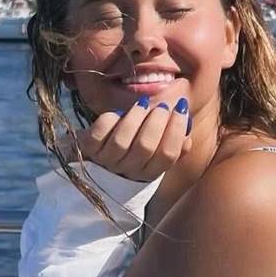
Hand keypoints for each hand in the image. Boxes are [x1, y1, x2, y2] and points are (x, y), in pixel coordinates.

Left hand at [60, 96, 192, 181]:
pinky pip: (98, 134)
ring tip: (142, 104)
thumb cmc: (133, 152)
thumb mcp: (155, 153)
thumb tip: (187, 137)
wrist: (95, 161)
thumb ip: (174, 147)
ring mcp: (106, 161)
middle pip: (145, 147)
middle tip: (162, 106)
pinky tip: (117, 112)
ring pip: (121, 141)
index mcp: (149, 172)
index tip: (181, 108)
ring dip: (135, 118)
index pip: (168, 155)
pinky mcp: (88, 149)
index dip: (176, 130)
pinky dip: (109, 120)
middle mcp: (128, 170)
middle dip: (156, 122)